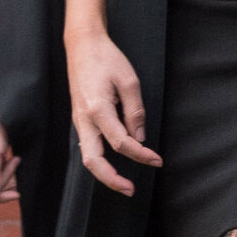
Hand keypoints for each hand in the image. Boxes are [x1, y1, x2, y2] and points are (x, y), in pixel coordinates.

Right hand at [65, 30, 156, 197]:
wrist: (82, 46)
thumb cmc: (106, 59)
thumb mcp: (129, 80)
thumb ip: (134, 111)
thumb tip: (139, 137)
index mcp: (97, 110)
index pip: (121, 143)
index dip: (141, 155)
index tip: (157, 160)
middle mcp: (83, 119)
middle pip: (93, 160)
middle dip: (111, 179)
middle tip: (131, 190)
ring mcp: (78, 120)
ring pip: (87, 156)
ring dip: (104, 172)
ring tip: (124, 182)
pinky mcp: (80, 119)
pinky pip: (88, 145)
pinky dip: (100, 159)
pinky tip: (115, 162)